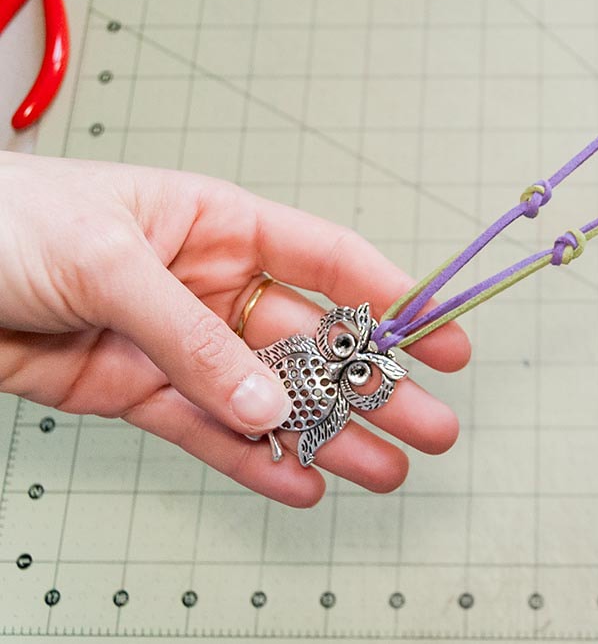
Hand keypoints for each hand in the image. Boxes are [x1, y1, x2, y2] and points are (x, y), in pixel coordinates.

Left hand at [0, 152, 469, 506]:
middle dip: (374, 385)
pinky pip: (208, 433)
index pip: (327, 260)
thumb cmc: (5, 221)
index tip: (445, 335)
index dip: (392, 298)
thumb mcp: (110, 261)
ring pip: (270, 397)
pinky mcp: (134, 394)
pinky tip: (302, 484)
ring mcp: (176, 344)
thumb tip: (266, 403)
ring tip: (386, 469)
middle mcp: (209, 285)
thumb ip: (192, 338)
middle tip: (432, 424)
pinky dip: (253, 464)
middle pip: (312, 342)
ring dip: (328, 434)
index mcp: (217, 223)